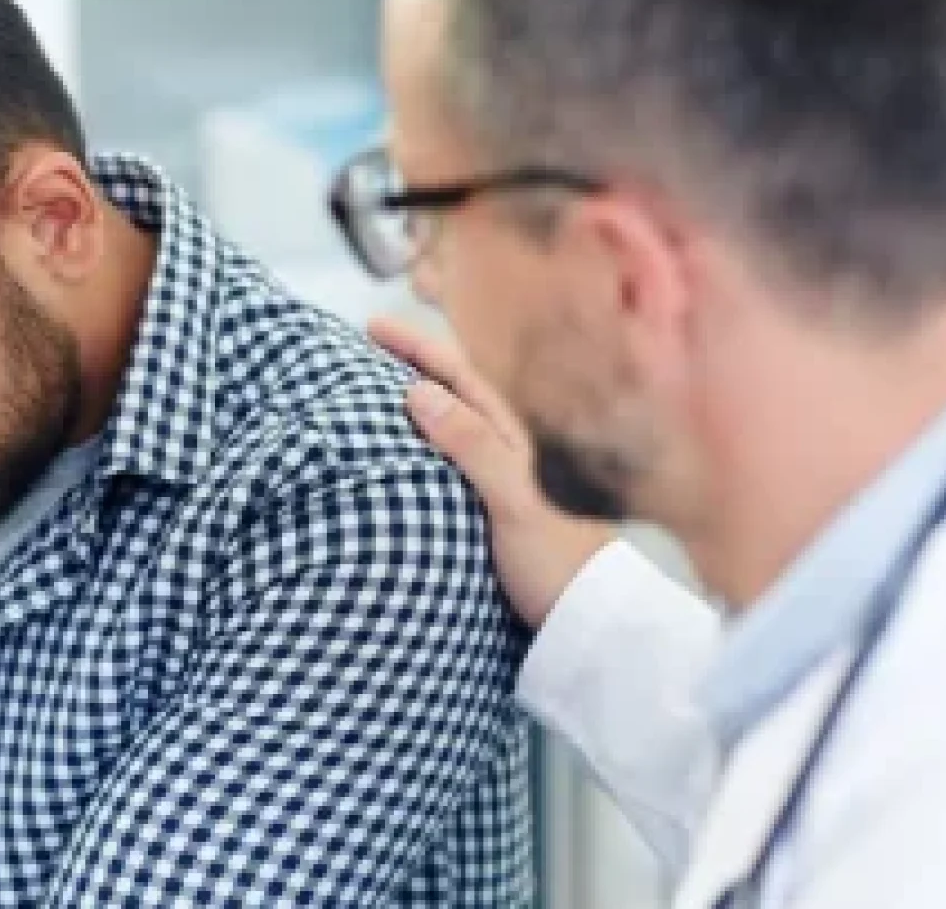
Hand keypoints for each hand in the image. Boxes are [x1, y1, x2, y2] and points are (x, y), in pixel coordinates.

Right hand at [369, 318, 614, 628]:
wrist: (583, 618)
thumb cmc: (554, 560)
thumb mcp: (510, 500)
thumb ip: (469, 445)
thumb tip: (416, 391)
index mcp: (508, 438)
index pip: (456, 375)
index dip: (415, 348)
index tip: (371, 328)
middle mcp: (501, 451)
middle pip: (449, 393)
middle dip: (408, 365)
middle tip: (362, 345)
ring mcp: (491, 481)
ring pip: (444, 426)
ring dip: (408, 404)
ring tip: (365, 392)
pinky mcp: (481, 512)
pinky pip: (439, 462)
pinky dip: (412, 447)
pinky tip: (390, 458)